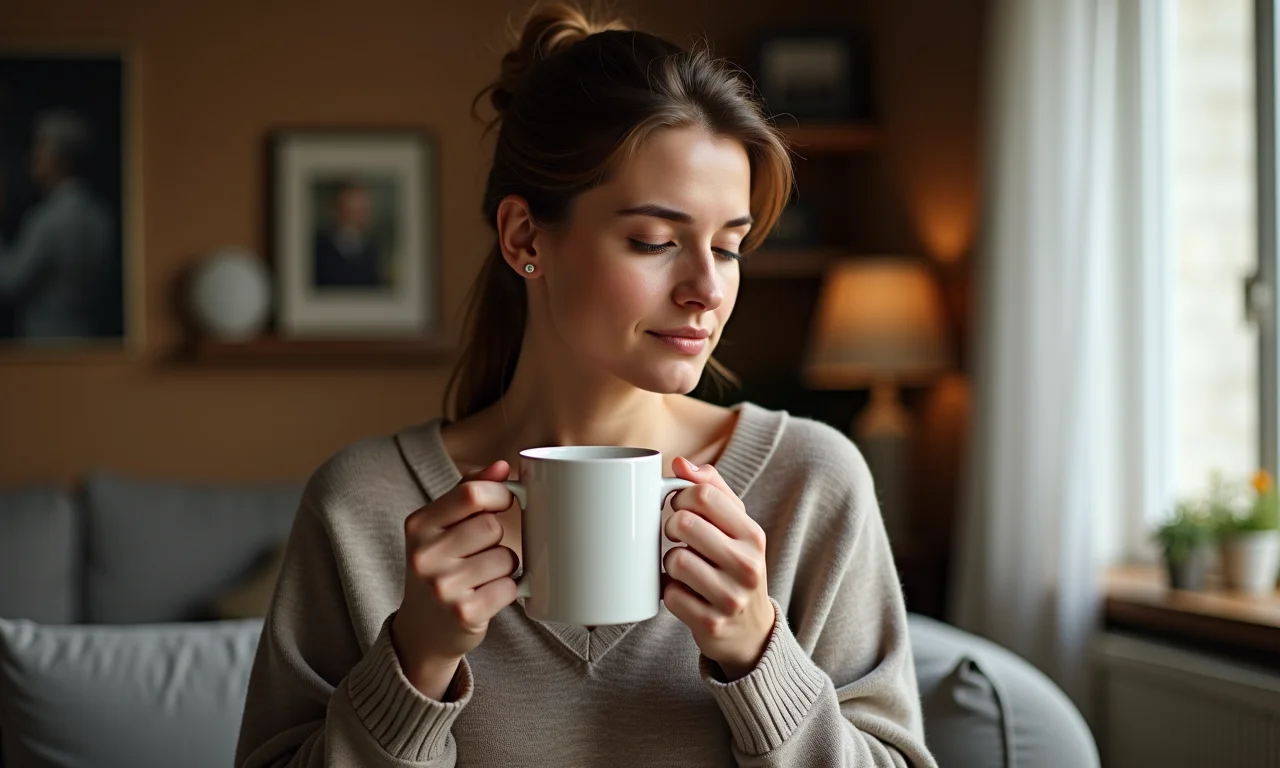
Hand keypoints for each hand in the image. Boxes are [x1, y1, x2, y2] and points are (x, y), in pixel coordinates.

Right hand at [390, 461, 518, 699]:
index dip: (499, 493)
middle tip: (484, 552)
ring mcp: (442, 587)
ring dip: (505, 567)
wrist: (423, 631)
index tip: (506, 501)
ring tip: (483, 577)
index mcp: (418, 525)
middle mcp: (424, 555)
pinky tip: (488, 596)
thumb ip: (468, 492)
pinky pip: (510, 588)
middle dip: (498, 539)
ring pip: (505, 558)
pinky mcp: (464, 614)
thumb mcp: (440, 527)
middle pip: (492, 527)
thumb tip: (503, 465)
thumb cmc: (440, 568)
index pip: (471, 493)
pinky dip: (508, 591)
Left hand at [663, 457, 774, 680]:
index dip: (680, 497)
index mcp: (753, 535)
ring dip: (669, 562)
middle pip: (684, 524)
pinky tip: (682, 593)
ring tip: (681, 567)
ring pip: (675, 560)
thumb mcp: (736, 527)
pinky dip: (669, 592)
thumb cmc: (735, 566)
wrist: (750, 631)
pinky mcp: (711, 624)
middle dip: (671, 528)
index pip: (704, 495)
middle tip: (677, 537)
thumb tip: (679, 462)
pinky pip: (670, 595)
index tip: (680, 508)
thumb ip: (712, 489)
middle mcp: (747, 565)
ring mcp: (730, 597)